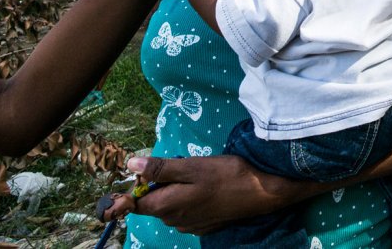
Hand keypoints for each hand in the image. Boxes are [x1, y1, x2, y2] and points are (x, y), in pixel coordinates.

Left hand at [126, 154, 301, 234]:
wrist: (261, 194)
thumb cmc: (226, 176)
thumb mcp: (192, 166)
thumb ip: (160, 168)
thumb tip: (130, 165)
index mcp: (166, 206)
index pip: (135, 202)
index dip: (137, 186)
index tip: (150, 170)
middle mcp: (173, 221)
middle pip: (154, 202)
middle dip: (161, 184)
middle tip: (183, 166)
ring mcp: (189, 226)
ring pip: (171, 206)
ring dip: (177, 191)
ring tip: (198, 176)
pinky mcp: (202, 226)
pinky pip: (186, 212)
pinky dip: (190, 200)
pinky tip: (208, 189)